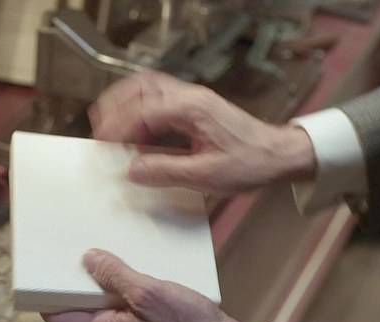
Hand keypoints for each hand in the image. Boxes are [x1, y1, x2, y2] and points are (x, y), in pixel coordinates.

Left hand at [43, 249, 249, 321]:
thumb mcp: (148, 293)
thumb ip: (116, 276)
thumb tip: (87, 259)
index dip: (46, 304)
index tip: (39, 281)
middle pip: (84, 316)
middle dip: (77, 290)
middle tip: (74, 262)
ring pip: (109, 312)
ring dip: (104, 289)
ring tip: (105, 261)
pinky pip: (131, 312)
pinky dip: (127, 293)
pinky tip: (138, 275)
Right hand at [88, 70, 315, 193]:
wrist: (280, 155)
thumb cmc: (252, 163)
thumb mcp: (207, 176)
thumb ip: (166, 172)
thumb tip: (133, 170)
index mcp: (192, 109)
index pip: (143, 109)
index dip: (118, 126)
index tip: (104, 145)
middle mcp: (190, 97)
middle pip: (140, 87)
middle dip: (114, 106)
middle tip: (99, 130)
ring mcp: (192, 100)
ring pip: (148, 87)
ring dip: (124, 103)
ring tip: (109, 125)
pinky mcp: (194, 108)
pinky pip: (158, 98)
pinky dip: (139, 109)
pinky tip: (134, 130)